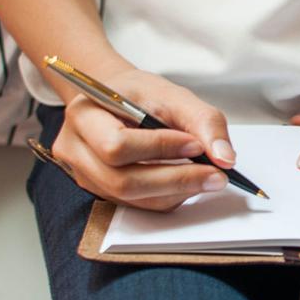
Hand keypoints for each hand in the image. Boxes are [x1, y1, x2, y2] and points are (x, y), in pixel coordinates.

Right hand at [51, 68, 236, 210]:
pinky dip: (168, 197)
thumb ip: (204, 122)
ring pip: (131, 199)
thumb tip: (225, 158)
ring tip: (207, 177)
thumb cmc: (141, 95)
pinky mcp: (100, 191)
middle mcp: (75, 149)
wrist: (120, 100)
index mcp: (85, 114)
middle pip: (121, 181)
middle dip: (175, 180)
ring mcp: (84, 175)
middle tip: (215, 174)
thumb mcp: (174, 95)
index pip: (116, 145)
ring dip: (176, 192)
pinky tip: (188, 182)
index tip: (197, 145)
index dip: (159, 149)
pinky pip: (136, 205)